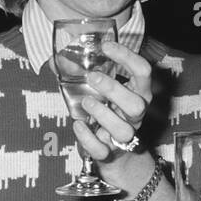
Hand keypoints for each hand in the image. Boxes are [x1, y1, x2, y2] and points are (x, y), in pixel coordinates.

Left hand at [74, 41, 151, 171]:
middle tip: (92, 77)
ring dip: (102, 113)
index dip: (127, 56)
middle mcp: (136, 116)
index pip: (143, 71)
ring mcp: (125, 136)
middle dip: (114, 89)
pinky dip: (87, 138)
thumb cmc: (106, 113)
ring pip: (124, 130)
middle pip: (137, 105)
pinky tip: (78, 125)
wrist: (114, 154)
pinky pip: (102, 150)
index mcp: (138, 94)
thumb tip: (58, 58)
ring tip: (86, 102)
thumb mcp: (102, 91)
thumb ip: (84, 74)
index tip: (106, 47)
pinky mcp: (110, 153)